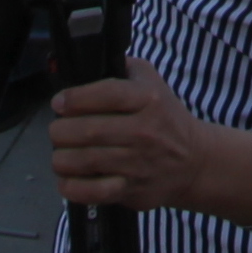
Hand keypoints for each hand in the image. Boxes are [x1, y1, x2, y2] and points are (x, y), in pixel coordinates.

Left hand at [45, 69, 251, 221]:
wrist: (194, 162)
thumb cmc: (166, 119)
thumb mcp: (153, 82)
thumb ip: (124, 67)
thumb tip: (89, 61)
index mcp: (148, 99)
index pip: (105, 94)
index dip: (74, 98)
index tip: (59, 103)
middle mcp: (144, 131)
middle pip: (88, 130)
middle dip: (60, 130)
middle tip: (57, 131)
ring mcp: (138, 163)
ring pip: (85, 160)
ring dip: (61, 158)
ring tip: (60, 154)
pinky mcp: (132, 189)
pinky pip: (94, 192)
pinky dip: (72, 187)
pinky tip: (66, 179)